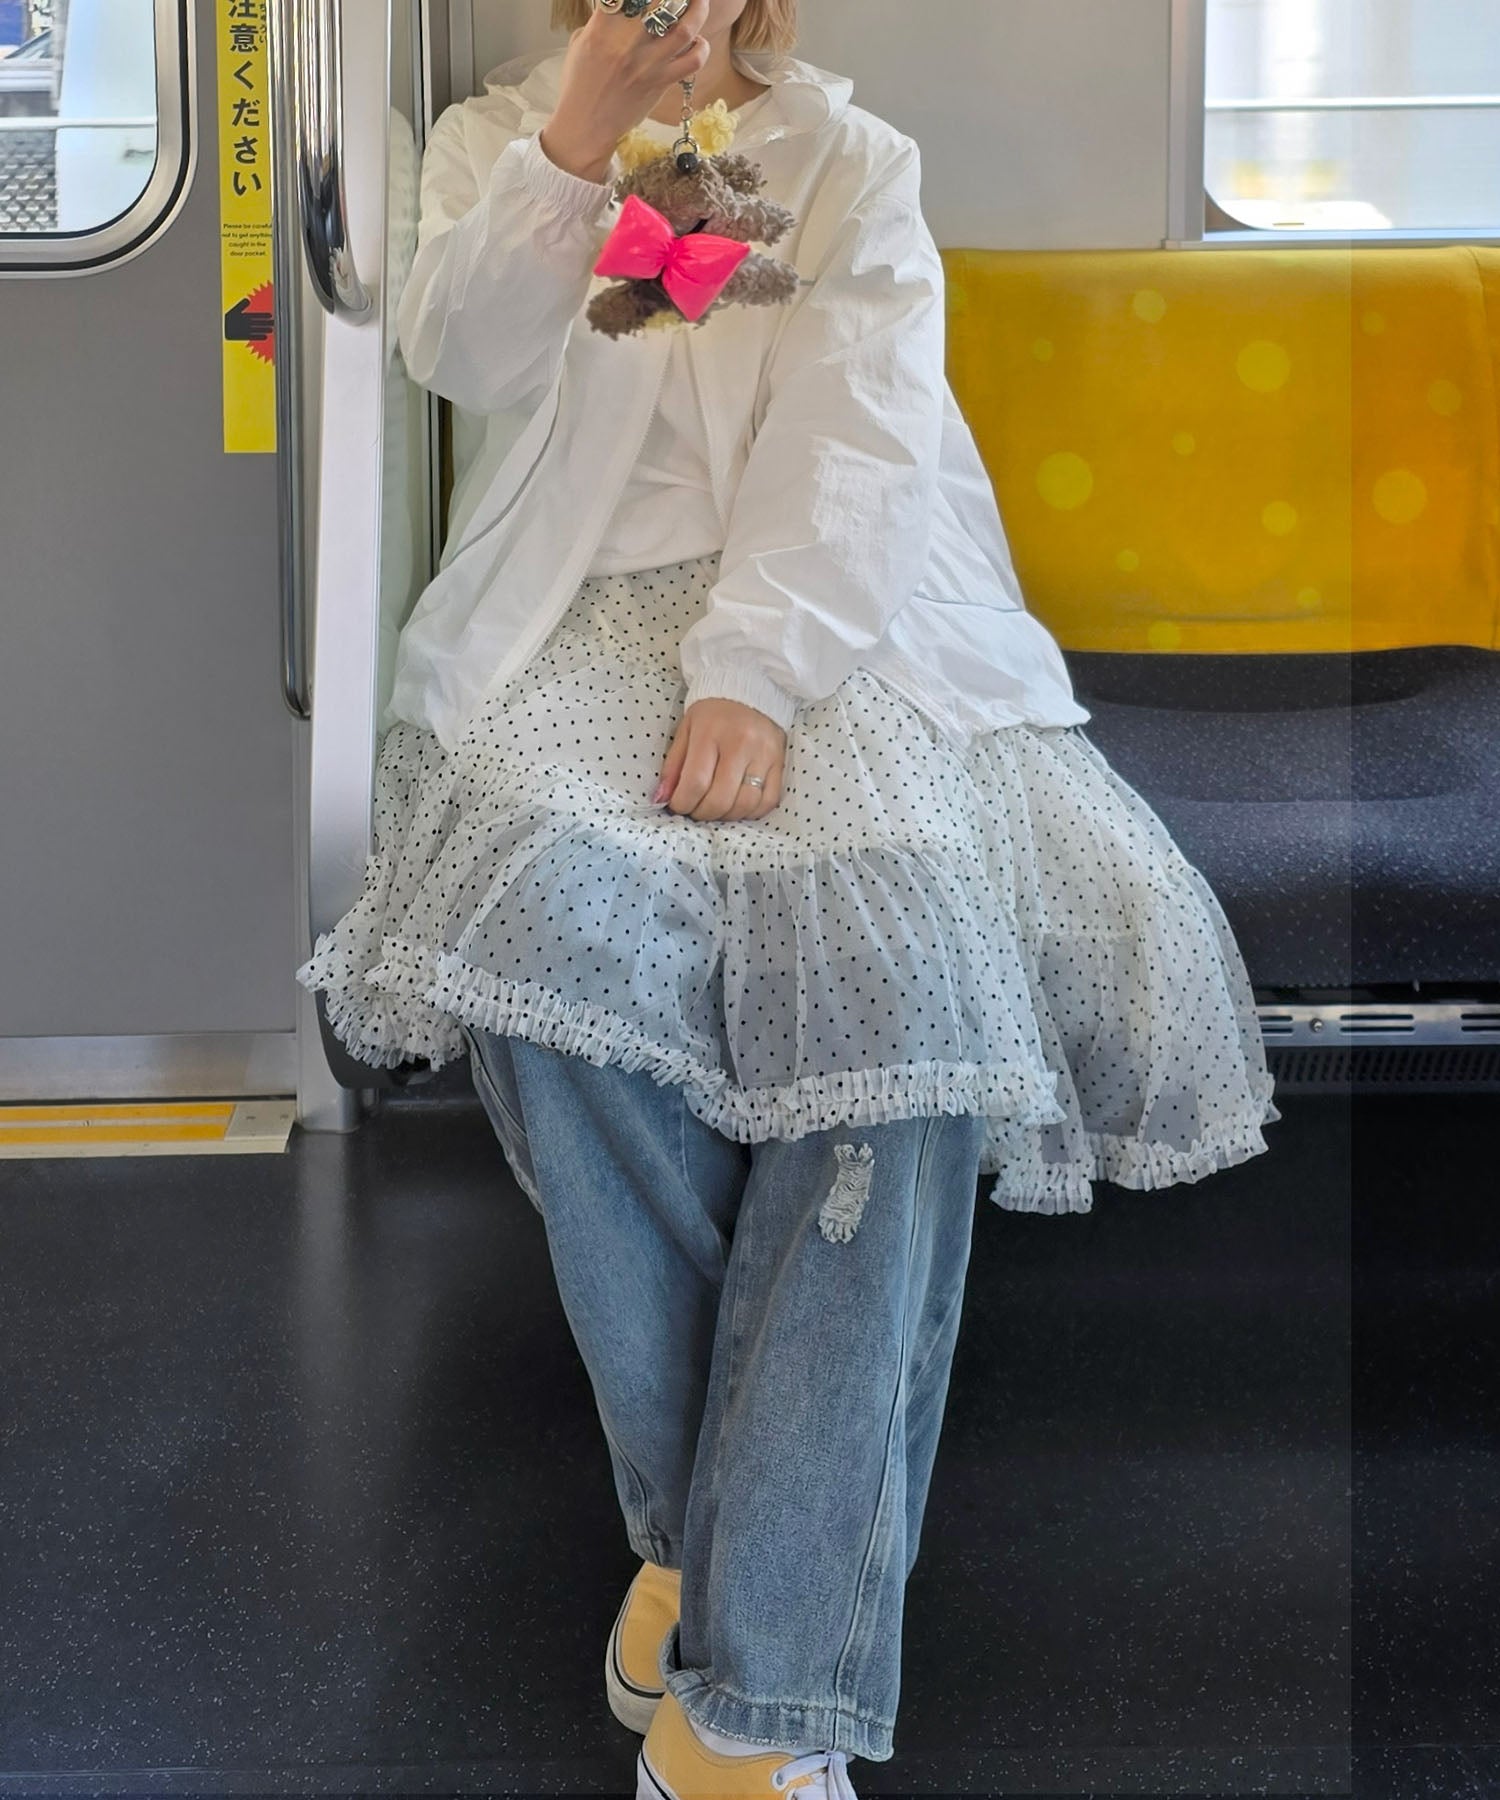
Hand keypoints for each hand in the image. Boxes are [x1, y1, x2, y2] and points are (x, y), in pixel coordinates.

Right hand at [540, 0, 713, 177]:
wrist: (586, 125)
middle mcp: (628, 42)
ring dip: (698, 9)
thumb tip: (621, 8)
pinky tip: (698, 42)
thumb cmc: (580, 84)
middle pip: (662, 2)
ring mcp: (647, 63)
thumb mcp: (581, 44)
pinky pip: (692, 61)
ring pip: (686, 27)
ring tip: (699, 3)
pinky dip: (701, 48)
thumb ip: (601, 21)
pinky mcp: (660, 83)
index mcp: (603, 27)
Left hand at [654, 698, 785, 821]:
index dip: (683, 803)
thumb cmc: (713, 713)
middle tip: (696, 809)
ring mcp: (764, 755)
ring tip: (716, 807)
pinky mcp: (779, 763)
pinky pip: (768, 801)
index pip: (696, 782)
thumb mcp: (685, 730)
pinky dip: (751, 812)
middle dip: (702, 813)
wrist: (750, 691)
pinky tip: (738, 805)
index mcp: (711, 733)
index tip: (678, 805)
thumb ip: (673, 766)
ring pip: (745, 804)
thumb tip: (662, 798)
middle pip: (721, 799)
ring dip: (726, 816)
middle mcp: (741, 744)